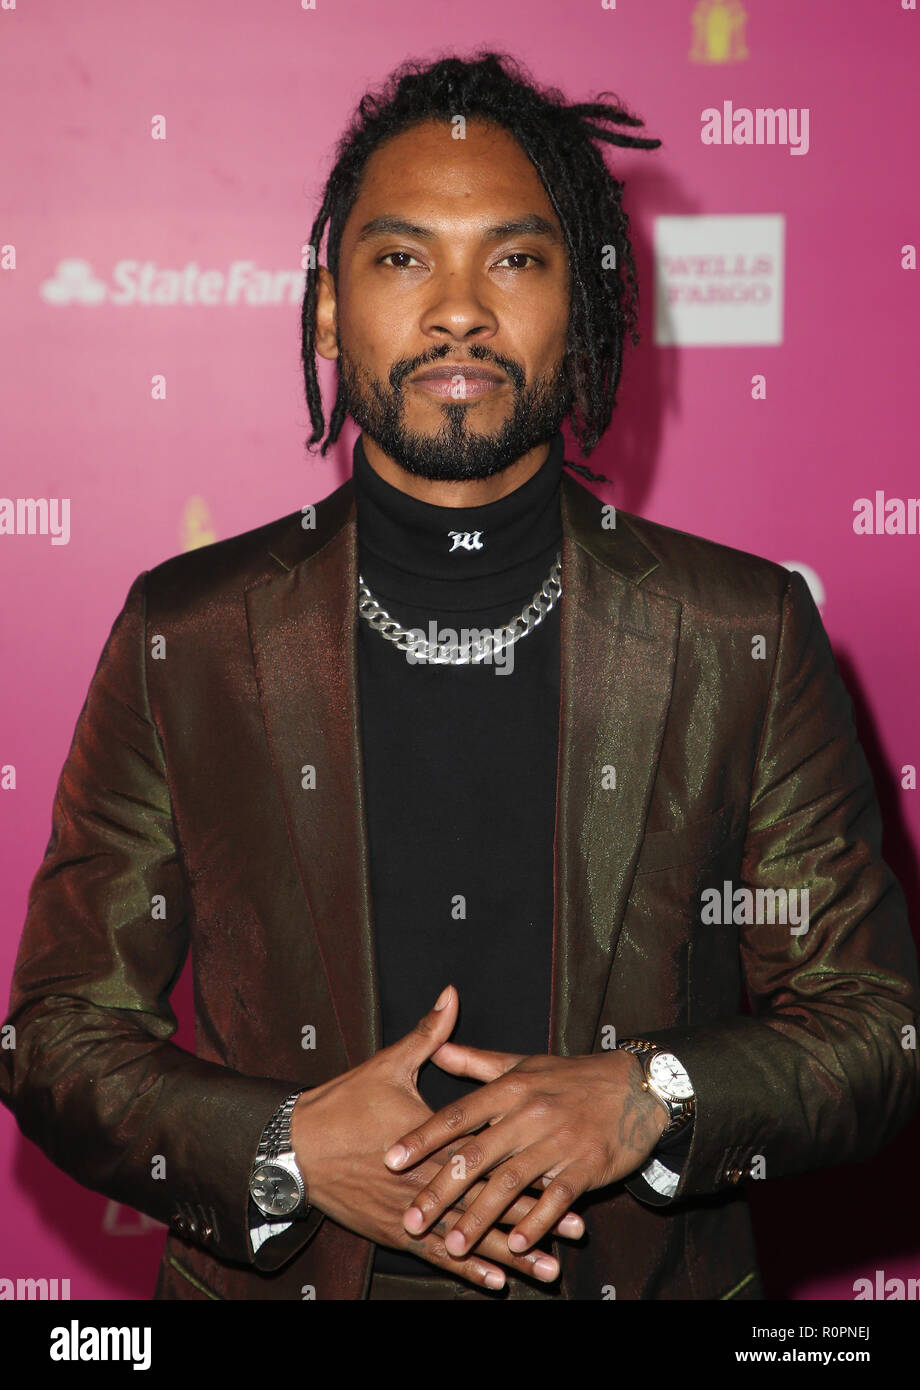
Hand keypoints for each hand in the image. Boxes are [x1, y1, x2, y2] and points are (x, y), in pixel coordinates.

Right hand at [291, 985, 584, 1289]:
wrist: (293, 1149)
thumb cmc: (342, 1105)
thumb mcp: (388, 1064)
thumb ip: (428, 1034)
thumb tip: (451, 996)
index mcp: (433, 1141)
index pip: (493, 1160)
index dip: (534, 1172)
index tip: (571, 1179)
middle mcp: (428, 1182)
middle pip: (491, 1205)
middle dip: (537, 1219)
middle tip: (578, 1231)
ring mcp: (411, 1213)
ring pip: (469, 1239)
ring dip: (511, 1254)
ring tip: (549, 1268)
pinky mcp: (393, 1232)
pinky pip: (436, 1257)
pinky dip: (466, 1270)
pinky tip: (494, 1282)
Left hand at [383, 1030, 668, 1258]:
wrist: (636, 1085)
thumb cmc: (570, 1077)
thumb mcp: (522, 1063)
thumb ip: (475, 1062)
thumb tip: (436, 1049)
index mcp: (511, 1088)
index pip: (458, 1114)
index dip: (423, 1137)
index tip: (391, 1159)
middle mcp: (530, 1114)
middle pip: (477, 1155)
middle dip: (441, 1190)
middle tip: (412, 1219)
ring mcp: (558, 1141)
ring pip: (511, 1182)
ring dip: (480, 1216)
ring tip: (453, 1244)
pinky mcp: (586, 1165)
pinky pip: (557, 1197)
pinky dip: (537, 1221)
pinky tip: (515, 1244)